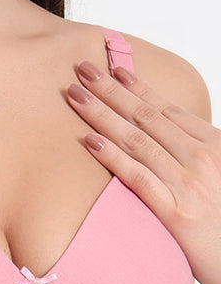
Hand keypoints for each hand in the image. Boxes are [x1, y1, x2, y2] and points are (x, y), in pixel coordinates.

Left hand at [67, 60, 220, 283]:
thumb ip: (195, 152)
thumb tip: (164, 135)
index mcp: (214, 144)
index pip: (167, 109)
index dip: (138, 87)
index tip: (114, 69)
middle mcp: (202, 158)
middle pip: (146, 117)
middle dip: (111, 90)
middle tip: (83, 69)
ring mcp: (189, 185)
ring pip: (136, 140)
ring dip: (102, 114)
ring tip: (75, 95)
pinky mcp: (177, 214)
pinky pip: (137, 177)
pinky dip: (112, 157)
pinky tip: (89, 141)